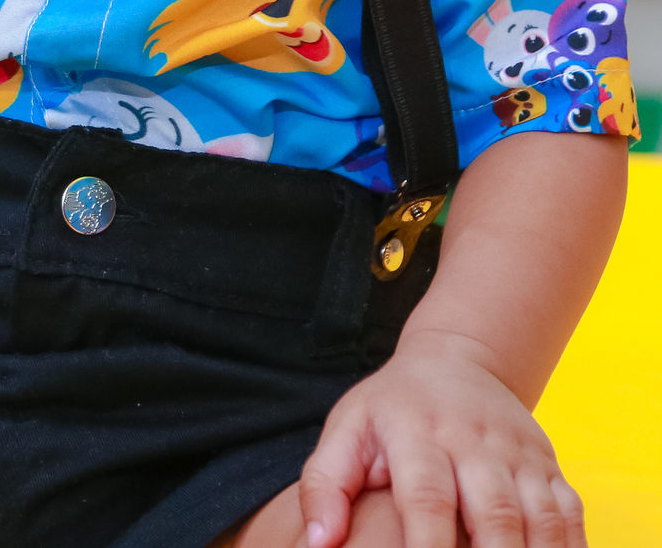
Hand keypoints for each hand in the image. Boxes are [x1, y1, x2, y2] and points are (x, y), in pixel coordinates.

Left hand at [299, 333, 585, 546]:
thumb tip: (317, 544)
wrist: (455, 360)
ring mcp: (518, 453)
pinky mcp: (548, 465)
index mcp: (418, 432)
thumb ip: (324, 484)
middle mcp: (473, 441)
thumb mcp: (347, 428)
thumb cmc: (392, 409)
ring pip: (540, 518)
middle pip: (493, 514)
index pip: (427, 499)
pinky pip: (571, 513)